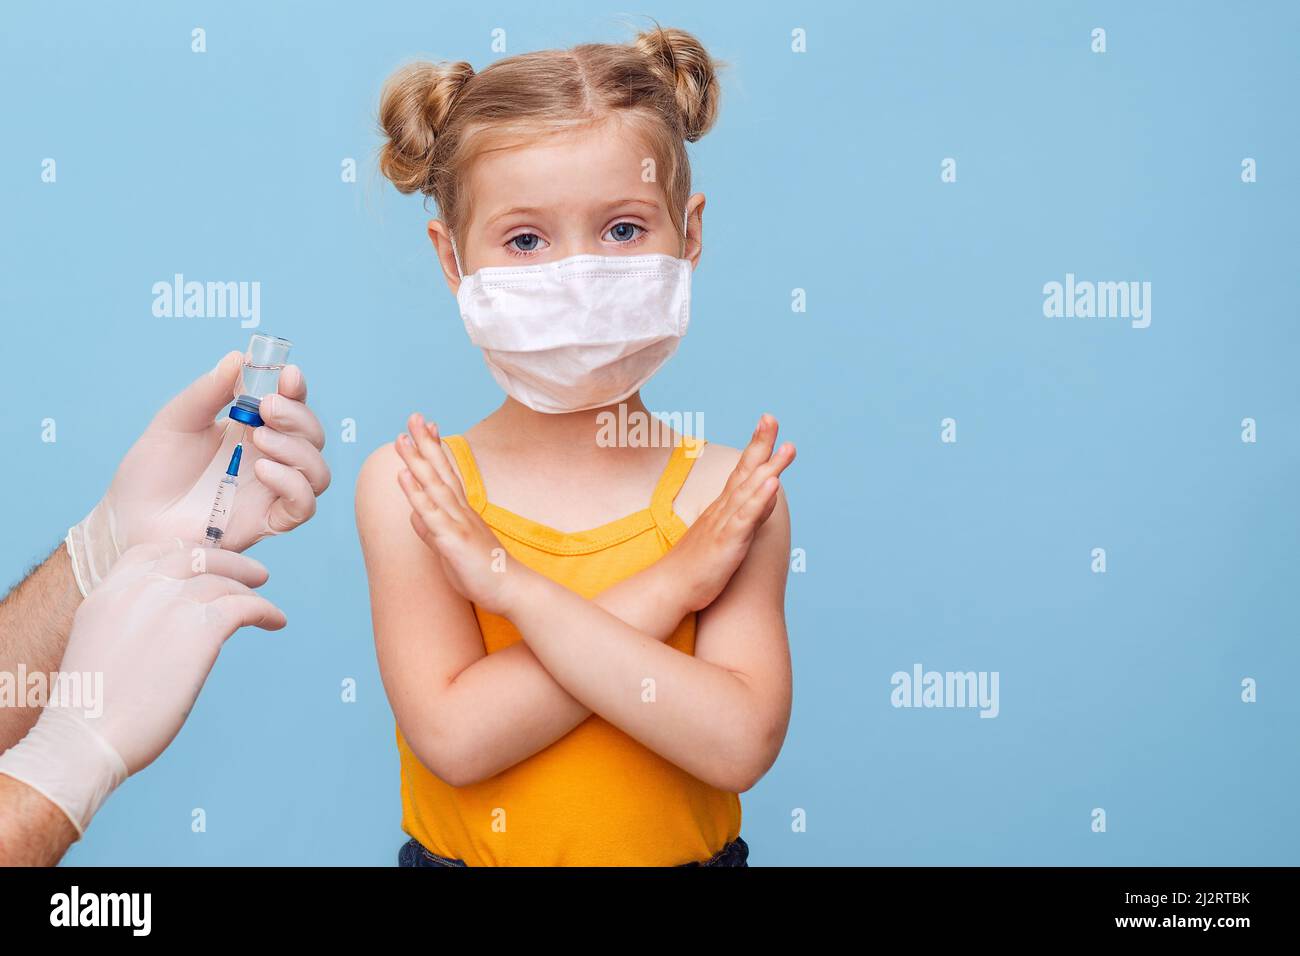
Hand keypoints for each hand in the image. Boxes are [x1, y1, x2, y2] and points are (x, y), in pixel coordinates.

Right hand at [0, 541, 285, 833]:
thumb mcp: (100, 645)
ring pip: (224, 582)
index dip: (187, 554)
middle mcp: (139, 589)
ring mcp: (170, 604)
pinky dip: (265, 610)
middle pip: (196, 558)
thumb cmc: (91, 709)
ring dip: (250, 591)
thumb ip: (129, 622)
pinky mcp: (200, 627)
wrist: (85, 737)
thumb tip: (170, 626)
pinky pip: (244, 606)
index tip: (208, 564)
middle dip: (229, 563)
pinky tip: (276, 621)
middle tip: (254, 574)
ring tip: (264, 603)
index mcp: (108, 592)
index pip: (152, 552)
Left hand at [65, 351, 329, 594]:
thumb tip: (239, 357)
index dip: (297, 388)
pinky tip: (263, 470)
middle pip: (313, 436)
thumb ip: (207, 392)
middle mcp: (269, 459)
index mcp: (251, 430)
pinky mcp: (268, 522)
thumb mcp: (174, 422)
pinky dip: (293, 484)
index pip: (291, 405)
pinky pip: (304, 505)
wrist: (131, 520)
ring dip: (298, 449)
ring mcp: (271, 492)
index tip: (288, 375)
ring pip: (318, 471)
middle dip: (299, 417)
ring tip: (260, 439)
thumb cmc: (150, 473)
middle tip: (267, 408)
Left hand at [394, 413, 533, 616]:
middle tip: (414, 416)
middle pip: (439, 471)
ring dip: (416, 460)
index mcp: (462, 512)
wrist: (512, 591)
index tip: (428, 427)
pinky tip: (404, 476)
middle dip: (425, 443)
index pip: (446, 474)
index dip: (435, 450)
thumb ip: (432, 532)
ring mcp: (458, 523)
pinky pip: (430, 513)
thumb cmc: (485, 573)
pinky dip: (416, 492)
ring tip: (402, 438)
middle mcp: (461, 511)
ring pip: (433, 486)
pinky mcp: (453, 539)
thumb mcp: (451, 550)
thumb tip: (414, 517)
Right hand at [663, 414, 794, 612]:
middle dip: (761, 444)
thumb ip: (741, 516)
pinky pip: (746, 518)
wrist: (668, 588)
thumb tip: (759, 500)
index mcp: (722, 509)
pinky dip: (759, 499)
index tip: (766, 425)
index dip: (754, 448)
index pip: (740, 471)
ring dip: (768, 466)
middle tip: (772, 417)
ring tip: (787, 446)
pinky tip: (772, 483)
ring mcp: (724, 524)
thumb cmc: (693, 566)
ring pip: (749, 490)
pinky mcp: (727, 541)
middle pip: (745, 471)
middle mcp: (723, 510)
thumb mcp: (720, 537)